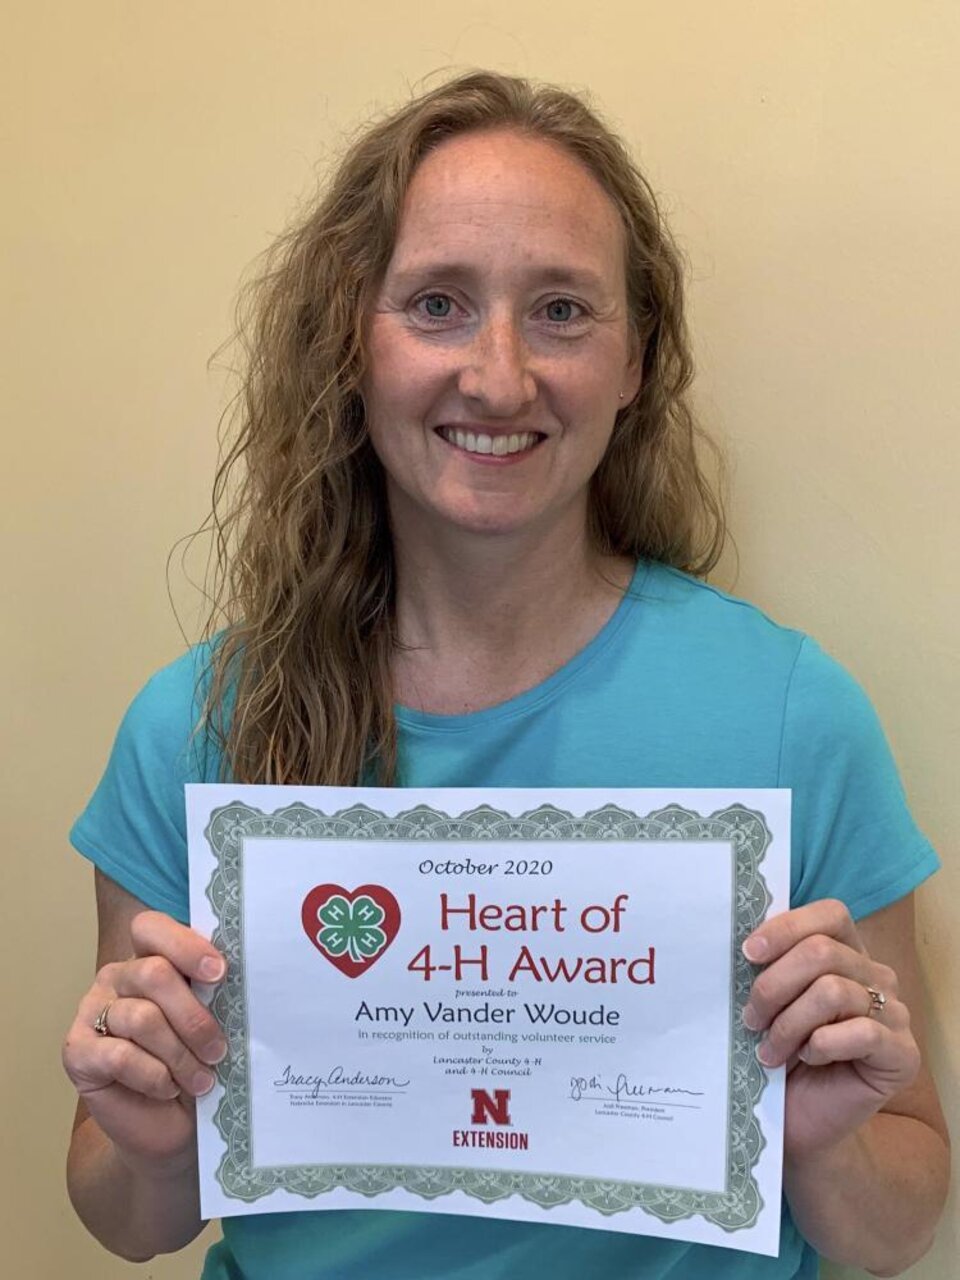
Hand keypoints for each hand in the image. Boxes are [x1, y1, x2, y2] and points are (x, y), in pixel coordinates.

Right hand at [62, 911, 227, 1174]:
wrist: (167, 1126)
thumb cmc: (194, 1065)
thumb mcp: (210, 1023)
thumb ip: (212, 994)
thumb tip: (246, 977)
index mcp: (149, 957)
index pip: (151, 928)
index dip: (185, 945)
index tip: (219, 973)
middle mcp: (117, 977)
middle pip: (154, 974)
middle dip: (194, 1016)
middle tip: (219, 1049)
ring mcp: (92, 1012)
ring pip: (142, 1018)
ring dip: (180, 1054)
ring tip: (201, 1080)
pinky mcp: (78, 1051)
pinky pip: (121, 1056)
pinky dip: (154, 1076)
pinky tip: (168, 1090)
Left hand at [742, 899, 920, 1160]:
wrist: (798, 1119)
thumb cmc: (780, 1054)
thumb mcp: (770, 1002)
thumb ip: (768, 966)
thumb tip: (746, 942)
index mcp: (847, 953)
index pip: (831, 915)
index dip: (788, 927)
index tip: (749, 953)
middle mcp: (876, 976)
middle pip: (821, 952)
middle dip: (773, 985)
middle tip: (750, 1019)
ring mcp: (895, 1014)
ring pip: (831, 991)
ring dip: (789, 1022)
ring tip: (769, 1049)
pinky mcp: (901, 1054)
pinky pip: (860, 1032)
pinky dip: (822, 1045)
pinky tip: (808, 1059)